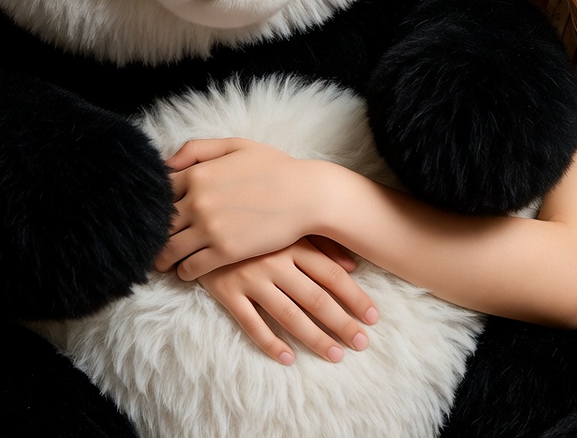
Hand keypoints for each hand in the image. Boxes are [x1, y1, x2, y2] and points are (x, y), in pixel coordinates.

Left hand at [155, 138, 326, 278]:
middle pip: (158, 225)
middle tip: (152, 244)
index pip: (157, 194)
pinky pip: (191, 268)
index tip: (154, 215)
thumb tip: (167, 164)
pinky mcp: (225, 253)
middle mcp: (198, 201)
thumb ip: (197, 149)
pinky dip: (185, 271)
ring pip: (170, 251)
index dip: (152, 206)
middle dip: (153, 236)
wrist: (307, 195)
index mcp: (197, 174)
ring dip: (165, 258)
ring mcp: (210, 228)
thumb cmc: (273, 167)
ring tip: (166, 261)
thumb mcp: (236, 145)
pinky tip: (189, 269)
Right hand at [197, 237, 378, 363]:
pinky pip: (251, 324)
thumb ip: (319, 243)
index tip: (373, 317)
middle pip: (316, 298)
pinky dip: (270, 343)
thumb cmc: (252, 222)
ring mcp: (250, 278)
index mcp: (291, 243)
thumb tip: (352, 265)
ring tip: (335, 355)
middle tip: (361, 343)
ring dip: (314, 338)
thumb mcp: (285, 225)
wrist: (202, 218)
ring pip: (289, 315)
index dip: (355, 297)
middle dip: (342, 323)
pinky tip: (288, 359)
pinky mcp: (227, 292)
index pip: (332, 274)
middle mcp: (275, 261)